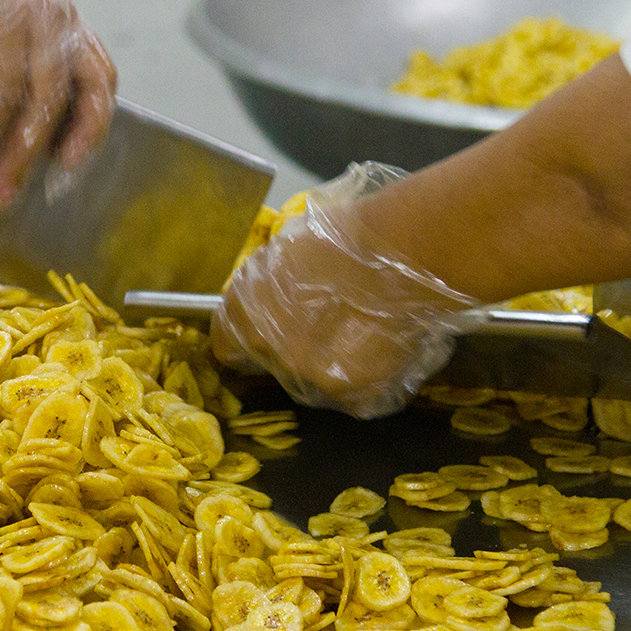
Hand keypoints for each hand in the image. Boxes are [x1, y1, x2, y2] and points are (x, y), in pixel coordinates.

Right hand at [0, 0, 116, 208]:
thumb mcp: (8, 35)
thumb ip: (20, 80)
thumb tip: (5, 154)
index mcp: (66, 28)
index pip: (99, 79)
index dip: (90, 127)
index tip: (68, 163)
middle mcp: (46, 19)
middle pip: (47, 99)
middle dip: (21, 155)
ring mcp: (6, 13)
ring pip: (5, 93)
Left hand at [211, 163, 482, 418]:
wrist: (404, 250)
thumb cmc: (348, 235)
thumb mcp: (286, 250)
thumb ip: (270, 285)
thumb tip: (271, 299)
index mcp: (244, 312)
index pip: (227, 345)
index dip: (250, 338)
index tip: (270, 331)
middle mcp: (268, 351)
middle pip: (275, 365)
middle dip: (298, 348)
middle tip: (333, 323)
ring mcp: (311, 378)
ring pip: (317, 382)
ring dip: (335, 365)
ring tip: (368, 330)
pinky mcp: (353, 395)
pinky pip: (357, 394)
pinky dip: (371, 377)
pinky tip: (388, 344)